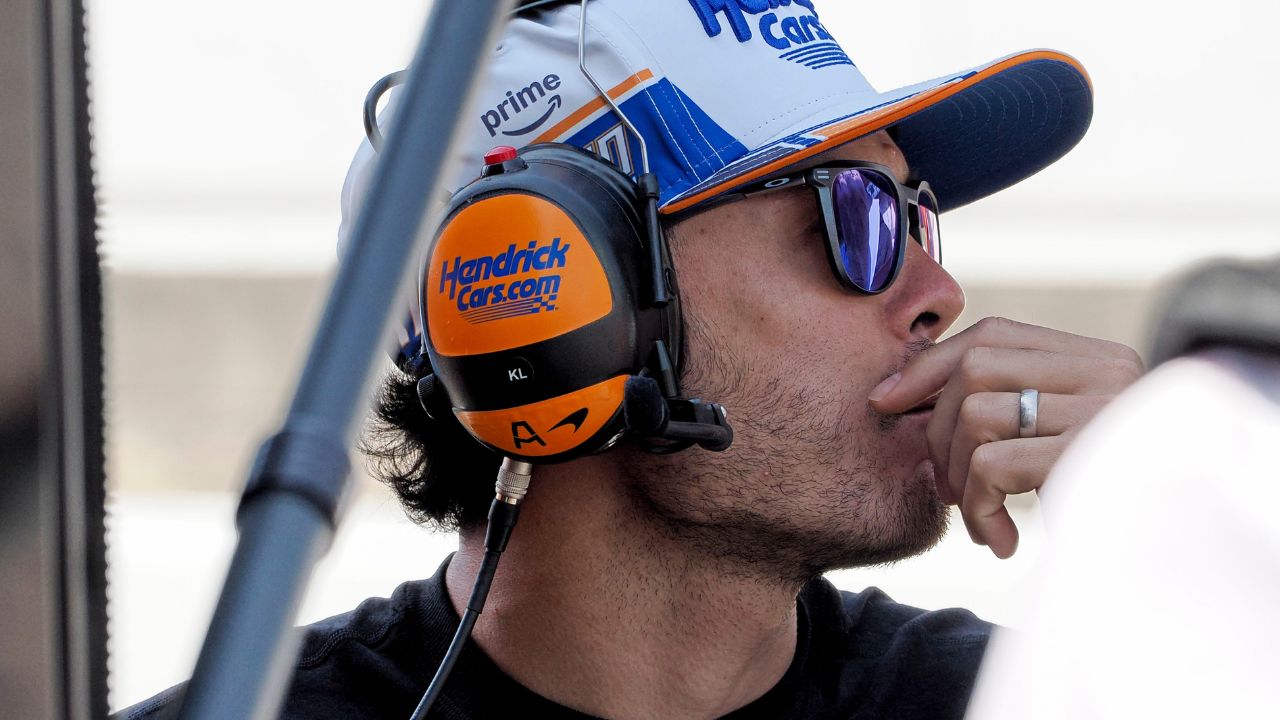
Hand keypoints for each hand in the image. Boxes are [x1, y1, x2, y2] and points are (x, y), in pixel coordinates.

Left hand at [869, 317, 1144, 557]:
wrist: (1170, 562)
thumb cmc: (1103, 505)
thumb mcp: (1058, 442)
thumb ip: (1011, 406)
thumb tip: (902, 392)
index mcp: (1100, 360)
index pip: (994, 335)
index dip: (929, 366)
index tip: (887, 401)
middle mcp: (1108, 372)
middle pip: (974, 369)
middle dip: (938, 430)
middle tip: (949, 489)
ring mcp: (1105, 411)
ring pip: (976, 414)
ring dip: (959, 477)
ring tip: (981, 519)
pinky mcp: (1091, 457)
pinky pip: (993, 464)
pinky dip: (979, 508)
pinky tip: (1002, 542)